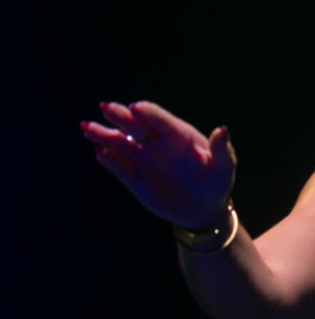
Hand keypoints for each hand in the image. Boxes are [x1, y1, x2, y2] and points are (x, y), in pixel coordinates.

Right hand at [81, 100, 235, 228]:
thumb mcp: (223, 168)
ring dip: (104, 135)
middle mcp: (155, 142)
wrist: (204, 210)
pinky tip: (100, 152)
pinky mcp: (135, 178)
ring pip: (120, 143)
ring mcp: (143, 159)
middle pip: (134, 125)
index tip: (136, 109)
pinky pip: (119, 167)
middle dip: (120, 116)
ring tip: (88, 128)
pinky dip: (110, 160)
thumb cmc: (216, 183)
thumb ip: (222, 150)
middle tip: (106, 108)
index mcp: (176, 134)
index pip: (158, 118)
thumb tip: (223, 130)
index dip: (147, 112)